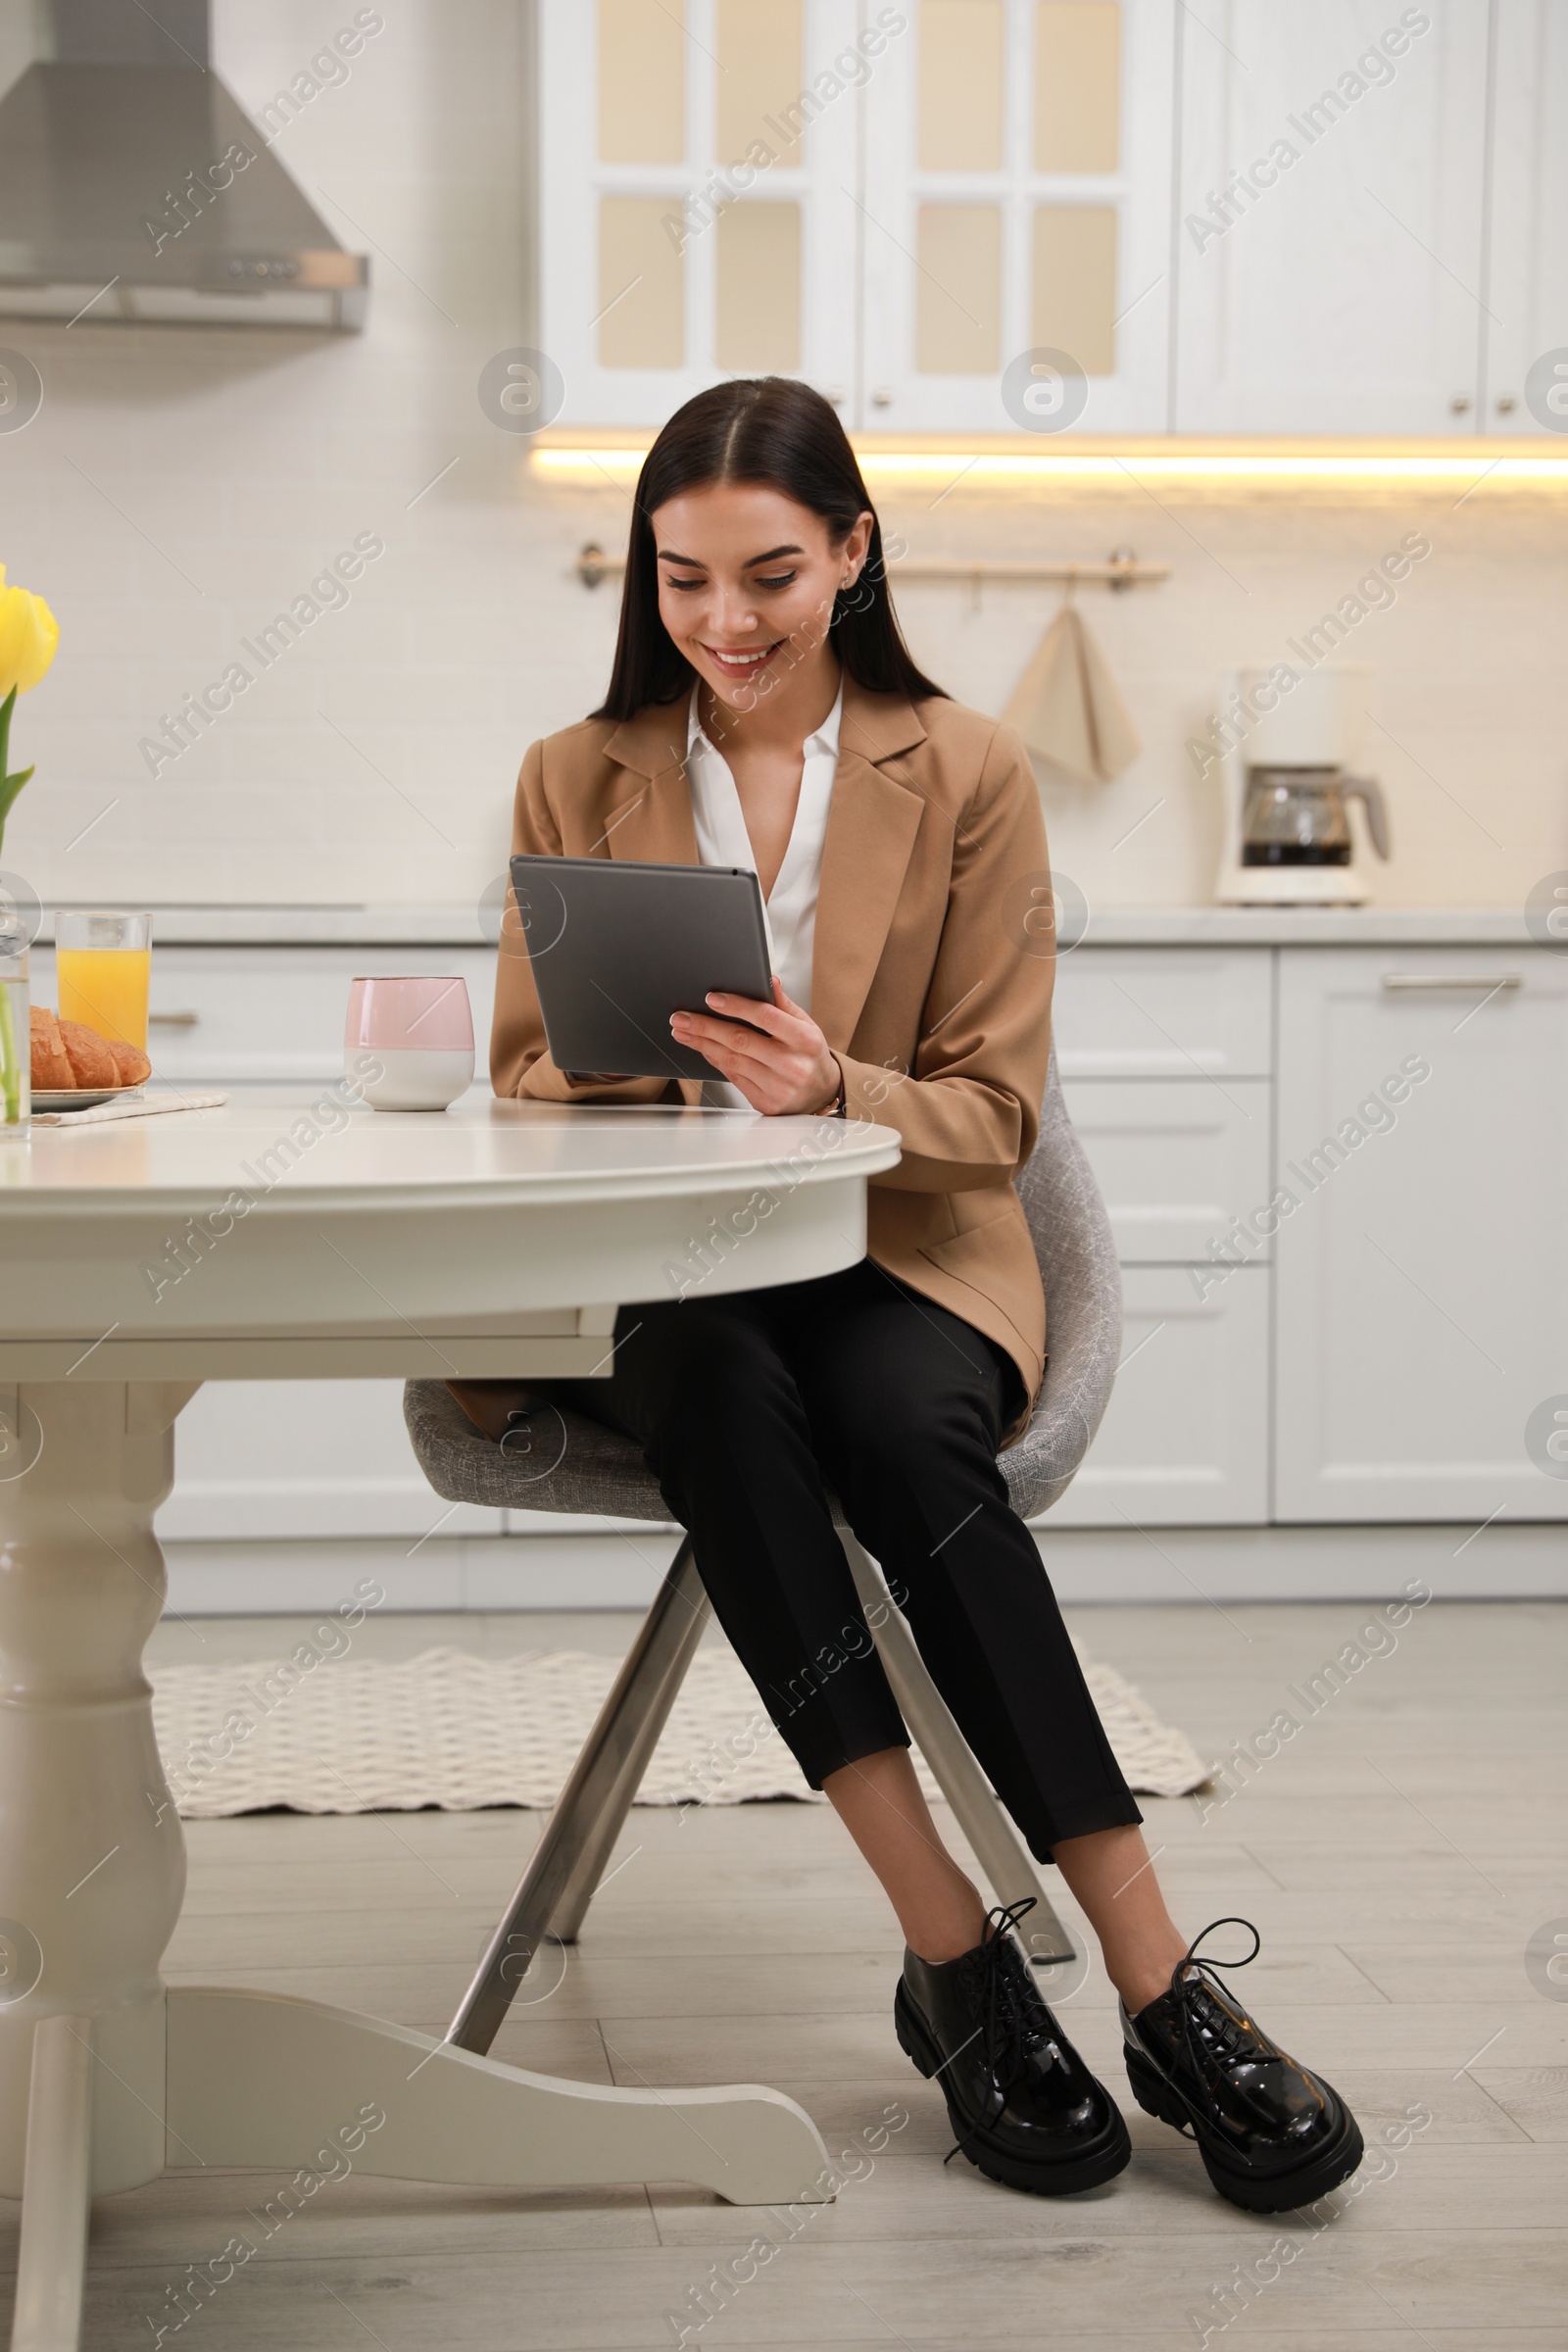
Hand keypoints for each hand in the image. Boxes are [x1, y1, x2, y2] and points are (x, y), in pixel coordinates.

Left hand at [671, 977, 840, 1115]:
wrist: (822, 1093)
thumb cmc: (810, 1054)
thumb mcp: (806, 1025)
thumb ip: (784, 1004)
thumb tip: (769, 979)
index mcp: (805, 1040)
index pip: (766, 1017)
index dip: (736, 1006)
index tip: (711, 998)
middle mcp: (792, 1065)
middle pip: (740, 1040)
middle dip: (706, 1027)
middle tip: (682, 1017)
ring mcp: (778, 1087)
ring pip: (732, 1061)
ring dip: (703, 1044)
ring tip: (683, 1032)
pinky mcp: (766, 1103)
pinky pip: (733, 1078)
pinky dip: (715, 1061)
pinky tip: (703, 1049)